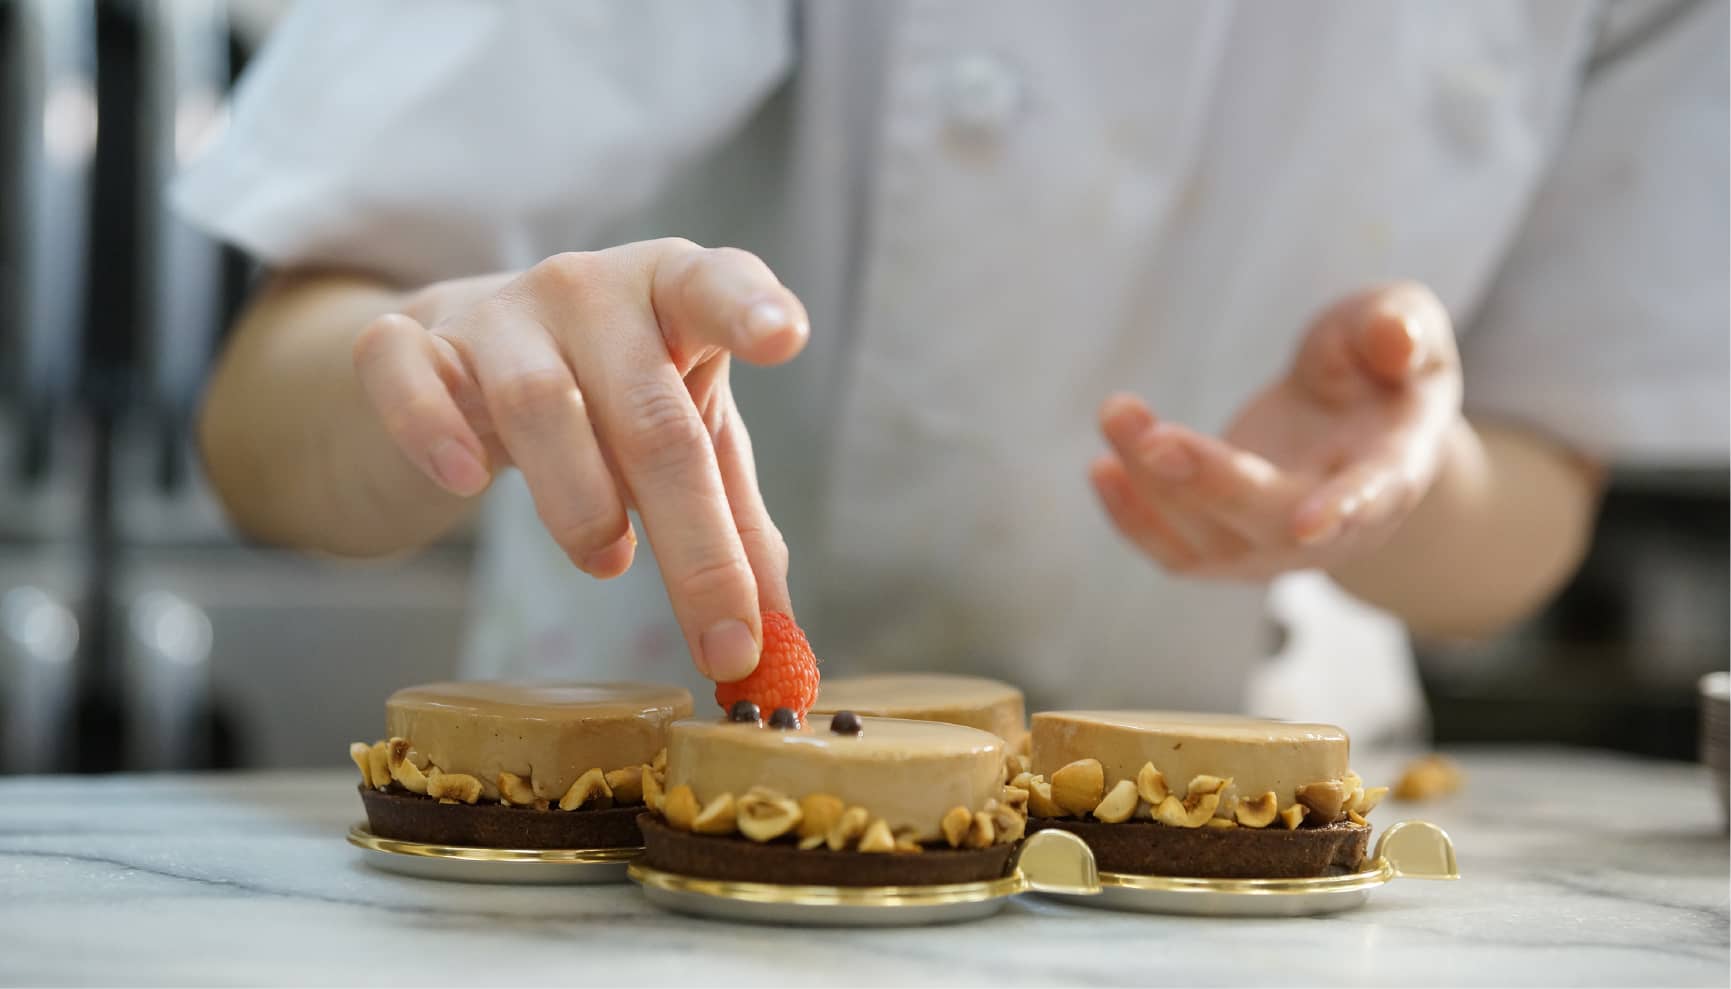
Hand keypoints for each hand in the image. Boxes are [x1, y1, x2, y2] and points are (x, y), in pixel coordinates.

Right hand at [350, 239, 808, 680]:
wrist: (460, 355)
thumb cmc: (607, 396)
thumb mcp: (688, 437)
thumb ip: (737, 523)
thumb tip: (782, 638)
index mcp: (675, 292)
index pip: (716, 285)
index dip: (750, 308)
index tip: (785, 337)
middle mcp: (590, 288)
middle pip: (649, 416)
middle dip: (696, 542)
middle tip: (724, 637)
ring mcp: (498, 312)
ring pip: (540, 403)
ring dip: (582, 503)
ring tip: (608, 563)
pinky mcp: (412, 343)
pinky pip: (409, 375)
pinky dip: (432, 429)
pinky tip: (466, 480)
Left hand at [1090, 282, 1461, 580]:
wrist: (1356, 420)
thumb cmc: (1381, 365)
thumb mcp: (1406, 326)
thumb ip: (1400, 328)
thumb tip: (1395, 338)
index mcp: (1393, 468)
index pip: (1373, 496)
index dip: (1344, 509)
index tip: (1306, 523)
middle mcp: (1335, 527)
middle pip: (1268, 521)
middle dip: (1209, 482)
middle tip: (1153, 438)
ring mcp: (1277, 549)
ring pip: (1210, 539)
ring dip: (1154, 482)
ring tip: (1116, 411)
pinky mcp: (1227, 548)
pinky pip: (1175, 554)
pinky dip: (1133, 518)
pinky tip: (1102, 467)